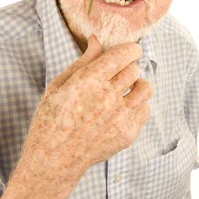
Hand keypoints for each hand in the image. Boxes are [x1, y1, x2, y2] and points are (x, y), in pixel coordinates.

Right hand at [13, 35, 152, 198]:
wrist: (54, 159)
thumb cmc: (52, 119)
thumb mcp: (59, 85)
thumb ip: (83, 61)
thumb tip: (97, 39)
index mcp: (89, 81)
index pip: (124, 54)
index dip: (131, 49)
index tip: (130, 51)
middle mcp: (108, 97)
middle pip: (135, 70)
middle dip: (128, 68)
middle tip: (118, 75)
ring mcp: (120, 117)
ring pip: (146, 89)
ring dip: (137, 86)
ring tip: (125, 91)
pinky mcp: (127, 134)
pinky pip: (145, 110)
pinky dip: (138, 107)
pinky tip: (122, 110)